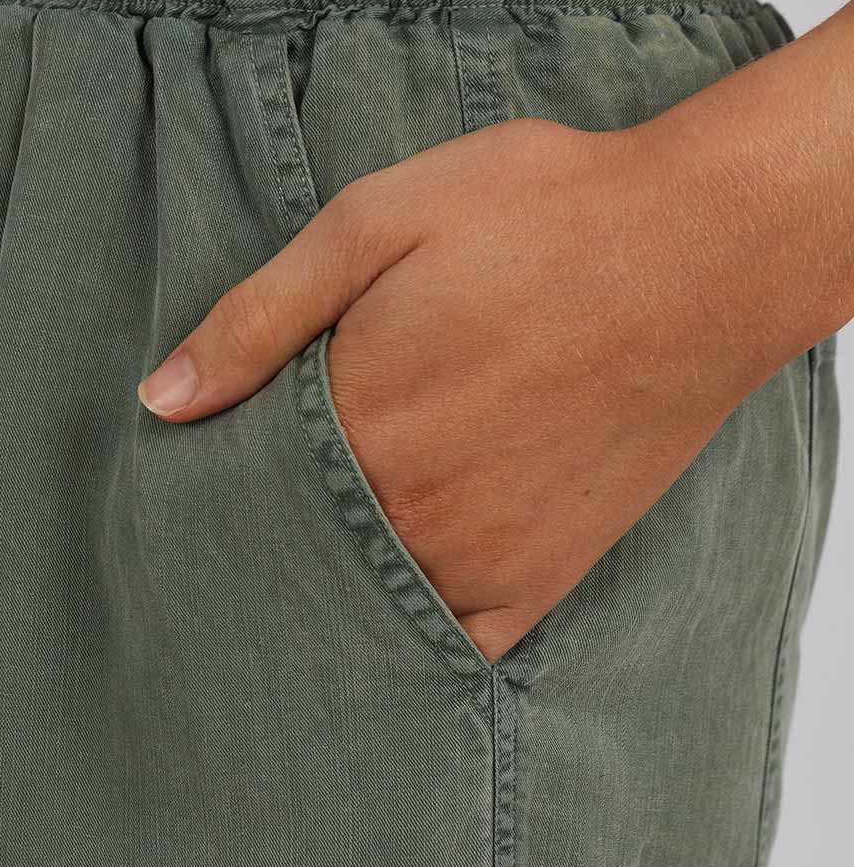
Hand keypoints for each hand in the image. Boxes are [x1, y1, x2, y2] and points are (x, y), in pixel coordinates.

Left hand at [138, 116, 806, 663]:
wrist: (702, 251)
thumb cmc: (541, 220)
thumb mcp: (376, 226)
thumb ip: (260, 318)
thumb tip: (163, 399)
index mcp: (356, 427)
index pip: (239, 494)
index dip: (209, 489)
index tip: (188, 489)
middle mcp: (411, 514)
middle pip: (294, 560)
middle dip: (257, 547)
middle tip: (227, 542)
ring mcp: (483, 557)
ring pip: (365, 611)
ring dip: (325, 597)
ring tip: (300, 577)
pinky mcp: (544, 576)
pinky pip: (460, 646)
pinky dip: (415, 639)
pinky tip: (391, 619)